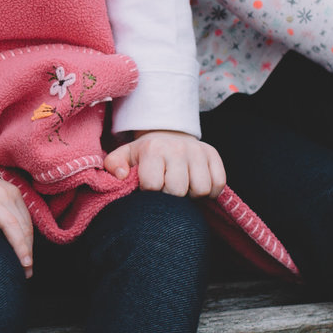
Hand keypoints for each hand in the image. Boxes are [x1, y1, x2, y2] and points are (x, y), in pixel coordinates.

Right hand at [0, 154, 34, 274]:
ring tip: (20, 264)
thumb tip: (16, 244)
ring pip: (7, 222)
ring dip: (16, 245)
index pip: (26, 225)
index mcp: (12, 194)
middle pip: (20, 226)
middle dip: (26, 251)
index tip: (28, 266)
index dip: (29, 247)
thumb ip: (5, 214)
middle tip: (27, 272)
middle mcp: (2, 194)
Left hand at [104, 130, 224, 197]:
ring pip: (201, 189)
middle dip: (171, 197)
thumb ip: (114, 164)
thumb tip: (120, 175)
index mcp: (153, 149)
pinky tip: (196, 185)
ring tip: (181, 188)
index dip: (150, 194)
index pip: (153, 186)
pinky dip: (210, 191)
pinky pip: (218, 184)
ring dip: (191, 195)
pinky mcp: (214, 155)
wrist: (169, 135)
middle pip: (178, 190)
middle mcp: (177, 148)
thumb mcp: (125, 155)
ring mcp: (198, 151)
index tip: (149, 190)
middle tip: (166, 191)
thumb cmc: (145, 153)